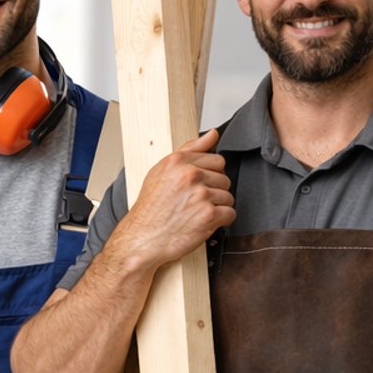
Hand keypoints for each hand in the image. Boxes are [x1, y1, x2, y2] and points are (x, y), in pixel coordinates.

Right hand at [110, 129, 235, 270]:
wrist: (142, 239)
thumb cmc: (150, 209)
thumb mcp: (162, 171)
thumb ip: (190, 149)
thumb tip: (213, 134)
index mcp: (178, 161)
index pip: (216, 160)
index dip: (209, 176)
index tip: (199, 187)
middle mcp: (190, 175)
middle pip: (224, 179)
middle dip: (213, 192)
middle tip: (194, 203)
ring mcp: (201, 194)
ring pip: (228, 197)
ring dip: (216, 208)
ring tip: (196, 214)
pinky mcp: (209, 215)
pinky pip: (230, 214)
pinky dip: (220, 222)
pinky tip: (203, 223)